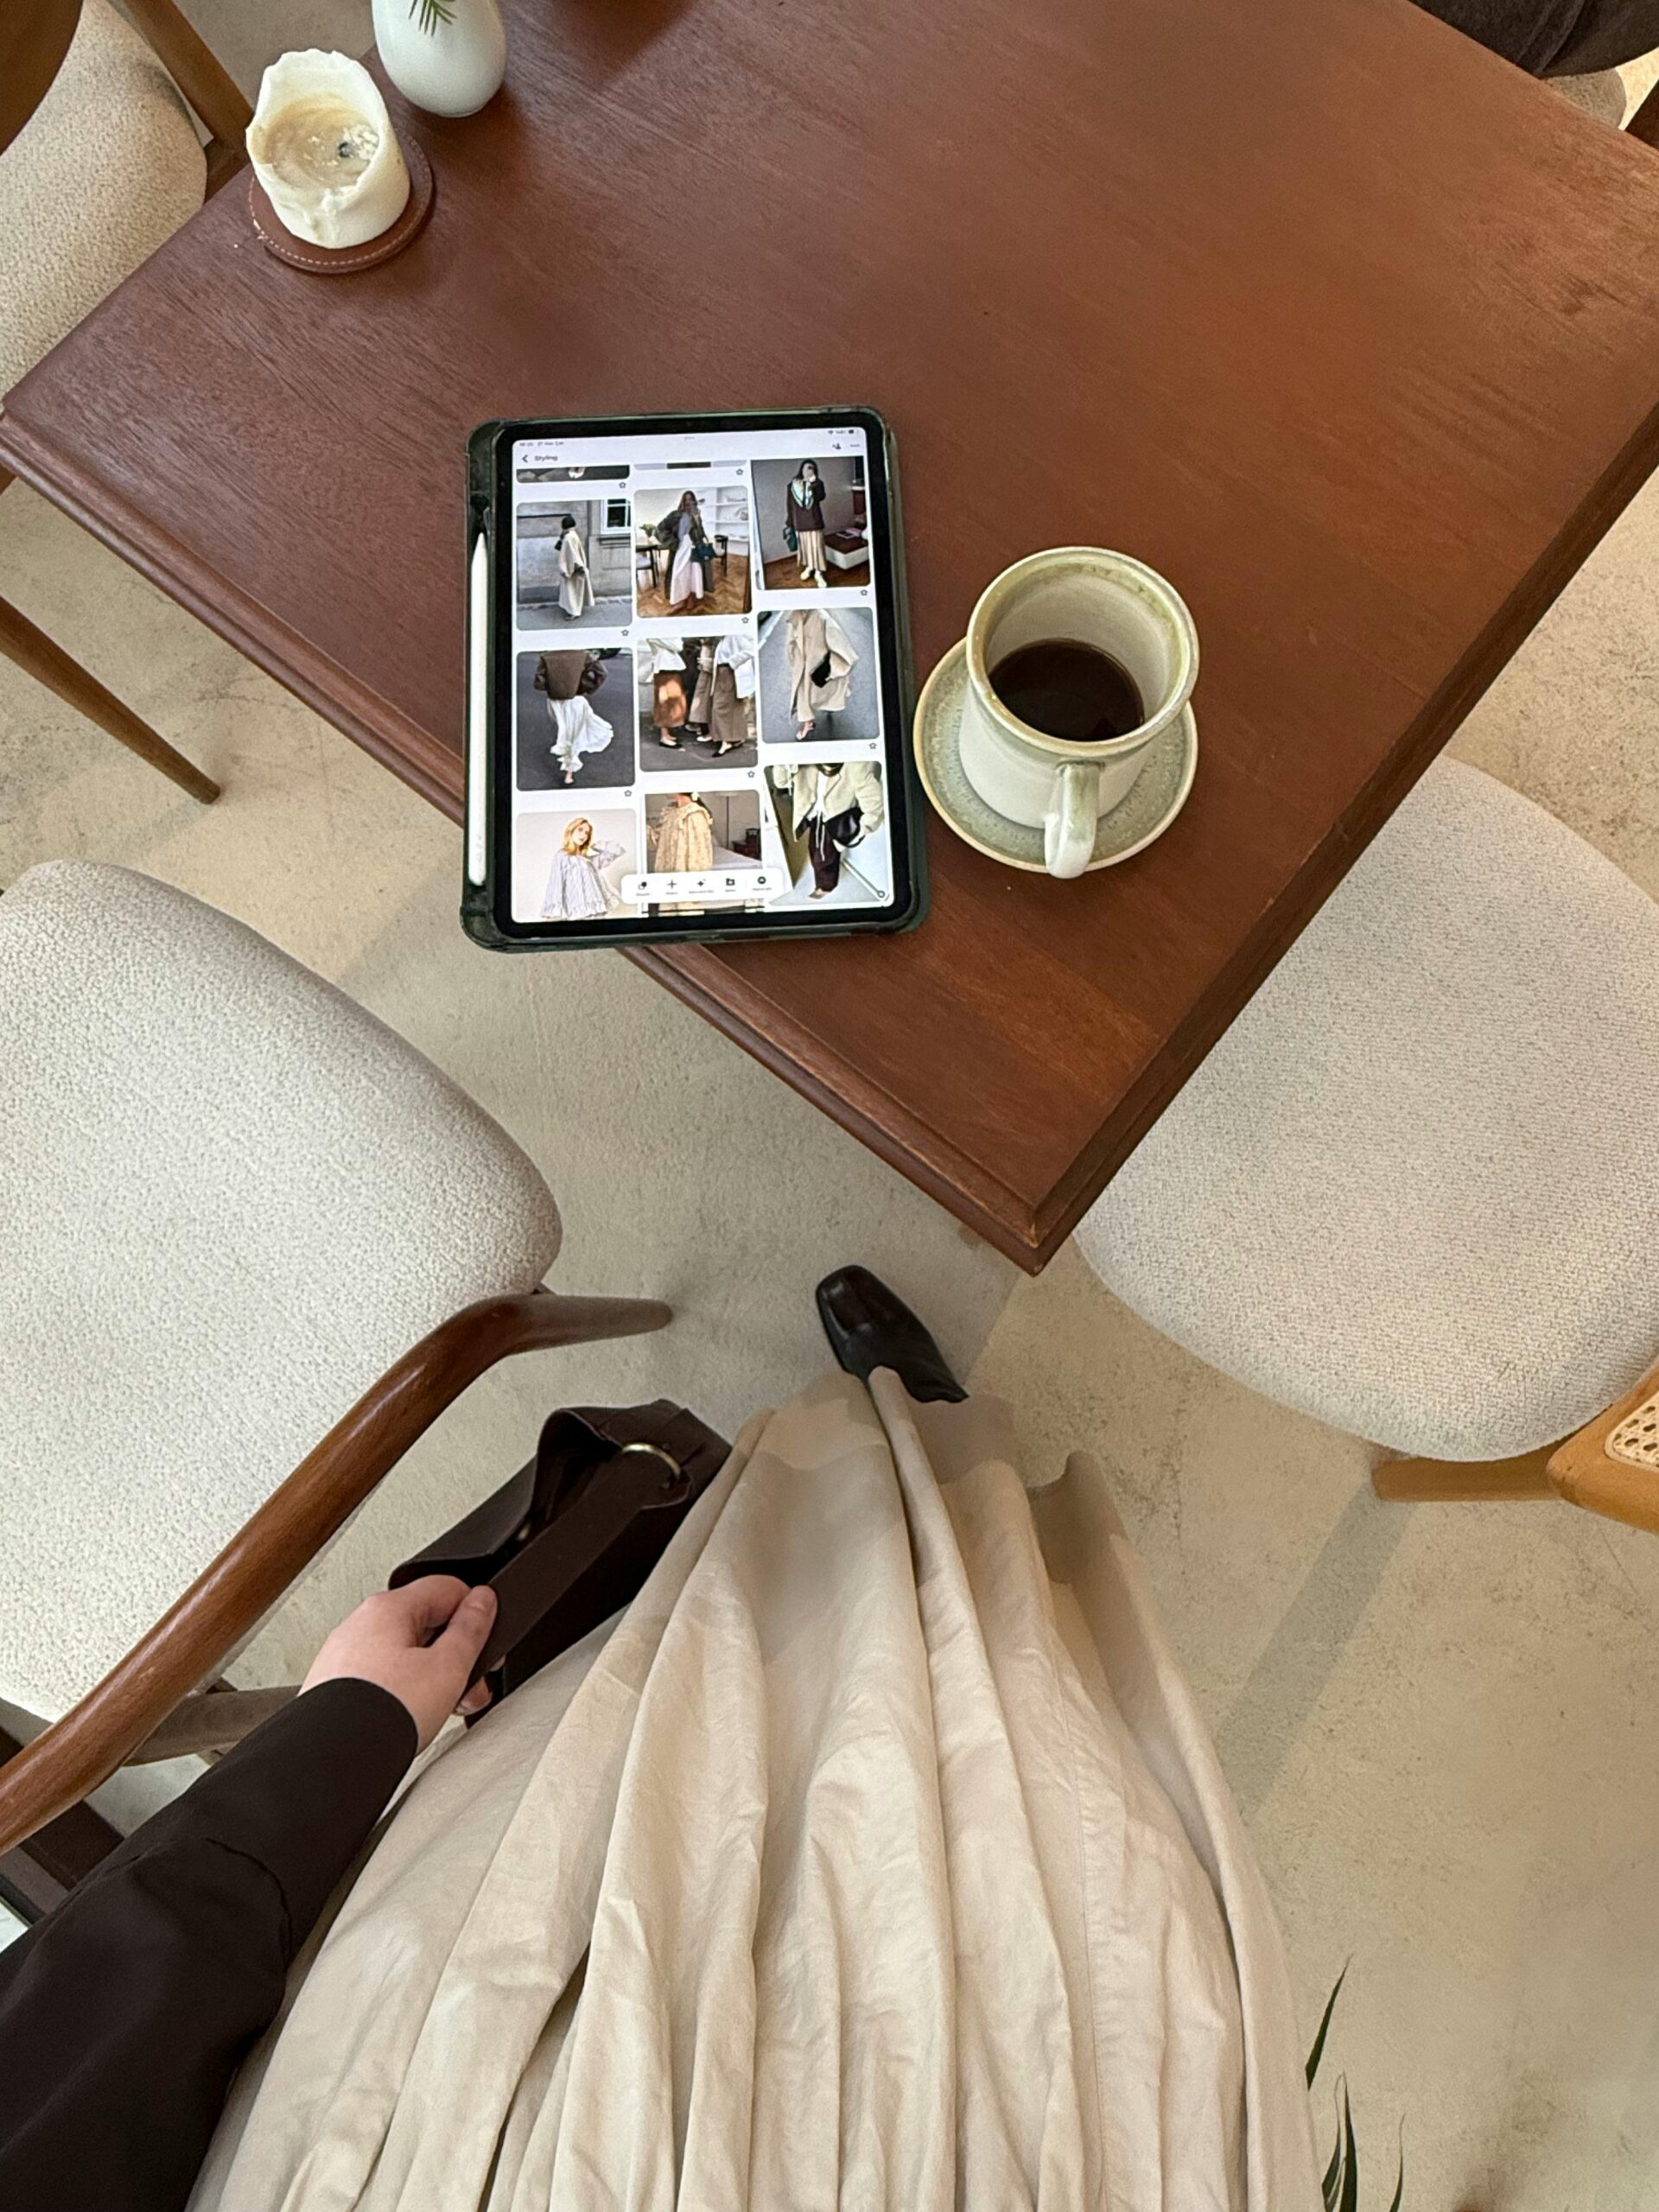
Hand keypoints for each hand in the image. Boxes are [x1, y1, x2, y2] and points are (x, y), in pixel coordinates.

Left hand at [301, 1578, 498, 1751]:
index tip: (487, 1641)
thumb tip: (482, 1601)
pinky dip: (400, 1693)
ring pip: (401, 1655)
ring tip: (442, 1709)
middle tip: (469, 1686)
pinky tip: (410, 1718)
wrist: (334, 1760)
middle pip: (424, 1623)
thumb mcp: (448, 1668)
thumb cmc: (382, 1714)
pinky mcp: (332, 1688)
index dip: (476, 1614)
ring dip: (430, 1678)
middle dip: (454, 1655)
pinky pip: (378, 1678)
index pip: (446, 1588)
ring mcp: (342, 1657)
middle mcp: (358, 1625)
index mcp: (387, 1608)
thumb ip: (471, 1629)